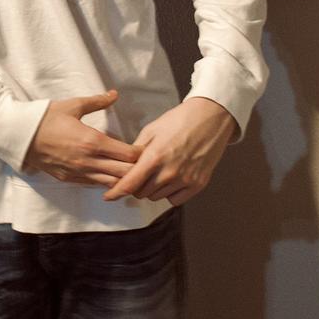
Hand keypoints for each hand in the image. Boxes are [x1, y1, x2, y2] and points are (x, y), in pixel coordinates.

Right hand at [24, 90, 139, 185]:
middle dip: (135, 167)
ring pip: (111, 183)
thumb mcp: (73, 105)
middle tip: (139, 160)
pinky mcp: (69, 179)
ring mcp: (79, 173)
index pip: (128, 154)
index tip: (141, 147)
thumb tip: (115, 94)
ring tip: (125, 169)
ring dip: (121, 177)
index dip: (139, 152)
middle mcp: (88, 161)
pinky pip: (94, 185)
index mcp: (92, 141)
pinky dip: (105, 181)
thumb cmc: (46, 118)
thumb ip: (97, 101)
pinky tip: (107, 173)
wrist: (20, 135)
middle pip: (125, 172)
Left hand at [103, 97, 238, 206]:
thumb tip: (124, 165)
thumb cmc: (179, 121)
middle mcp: (169, 172)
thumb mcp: (151, 130)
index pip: (130, 184)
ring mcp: (185, 180)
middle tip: (140, 173)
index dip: (116, 192)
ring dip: (152, 189)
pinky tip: (171, 179)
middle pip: (142, 193)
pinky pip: (175, 200)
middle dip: (136, 185)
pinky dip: (169, 193)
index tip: (108, 196)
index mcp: (155, 157)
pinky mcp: (198, 185)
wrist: (210, 119)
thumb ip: (136, 151)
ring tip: (158, 172)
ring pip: (157, 197)